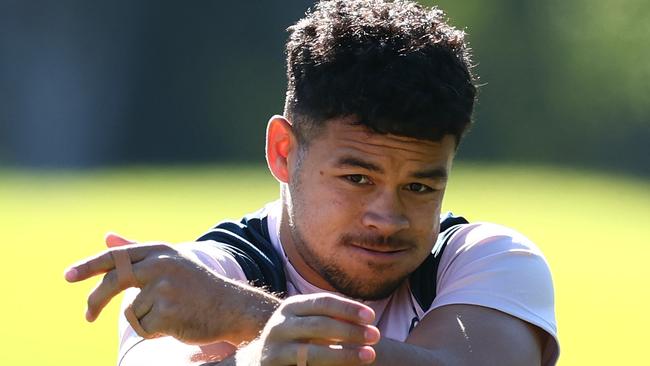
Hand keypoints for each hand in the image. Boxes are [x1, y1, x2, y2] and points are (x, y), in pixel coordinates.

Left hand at [64, 233, 248, 344]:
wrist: (230, 307)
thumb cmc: (196, 286)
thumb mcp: (169, 262)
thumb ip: (136, 251)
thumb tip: (107, 237)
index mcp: (160, 250)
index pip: (116, 256)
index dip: (89, 266)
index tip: (68, 276)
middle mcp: (161, 264)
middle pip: (114, 280)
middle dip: (95, 300)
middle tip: (87, 317)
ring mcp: (164, 286)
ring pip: (131, 310)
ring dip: (145, 319)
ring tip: (170, 314)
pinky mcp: (167, 311)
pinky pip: (142, 327)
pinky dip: (154, 331)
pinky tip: (175, 323)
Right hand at [243, 293, 379, 365]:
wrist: (262, 360)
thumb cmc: (297, 336)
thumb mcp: (308, 321)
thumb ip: (331, 317)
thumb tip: (366, 320)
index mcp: (291, 307)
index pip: (323, 302)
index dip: (348, 308)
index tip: (371, 316)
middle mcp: (280, 325)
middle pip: (319, 325)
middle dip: (350, 330)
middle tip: (376, 335)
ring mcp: (275, 350)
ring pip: (313, 353)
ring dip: (344, 355)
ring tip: (369, 355)